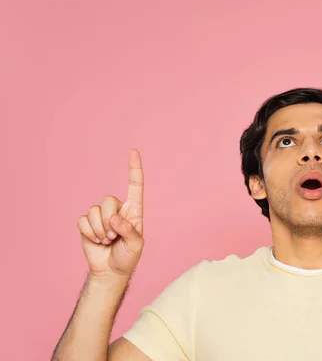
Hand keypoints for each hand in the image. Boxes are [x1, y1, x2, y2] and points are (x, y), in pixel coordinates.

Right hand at [77, 149, 144, 278]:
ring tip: (106, 241)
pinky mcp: (87, 223)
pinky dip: (89, 233)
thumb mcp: (136, 245)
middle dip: (108, 220)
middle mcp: (117, 210)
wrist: (111, 271)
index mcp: (134, 211)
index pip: (135, 186)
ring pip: (94, 210)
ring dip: (99, 229)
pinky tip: (96, 241)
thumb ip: (128, 230)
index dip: (134, 168)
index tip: (133, 151)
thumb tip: (114, 218)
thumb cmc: (128, 257)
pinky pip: (83, 220)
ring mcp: (101, 216)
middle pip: (108, 199)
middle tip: (113, 237)